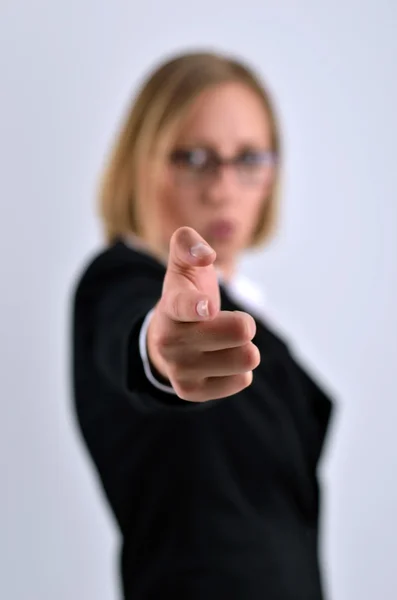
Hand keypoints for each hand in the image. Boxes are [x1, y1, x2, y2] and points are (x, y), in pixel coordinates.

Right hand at [147, 226, 259, 401]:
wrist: (164, 341)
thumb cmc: (184, 295)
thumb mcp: (182, 265)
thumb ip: (188, 244)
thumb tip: (206, 255)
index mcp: (170, 305)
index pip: (181, 305)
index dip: (195, 305)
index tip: (207, 307)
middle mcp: (170, 341)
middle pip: (239, 333)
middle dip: (245, 324)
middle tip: (230, 322)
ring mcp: (179, 370)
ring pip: (245, 359)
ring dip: (243, 348)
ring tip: (223, 343)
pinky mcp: (191, 392)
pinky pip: (241, 380)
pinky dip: (238, 370)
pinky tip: (219, 361)